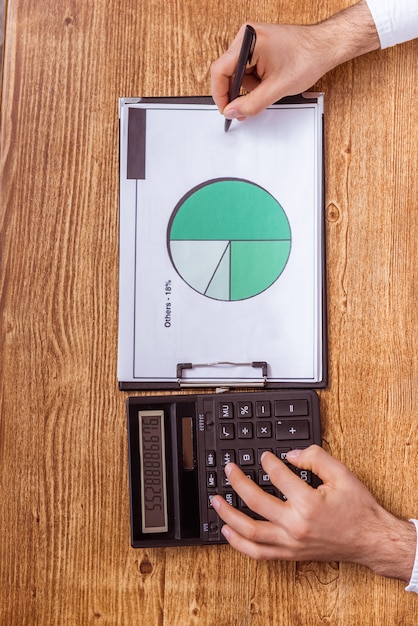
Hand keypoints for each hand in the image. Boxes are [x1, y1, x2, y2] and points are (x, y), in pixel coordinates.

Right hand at [210, 2, 379, 119]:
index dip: (221, 94)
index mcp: (249, 40)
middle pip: (227, 72)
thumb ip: (251, 104)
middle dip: (238, 92)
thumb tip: (232, 112)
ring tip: (269, 87)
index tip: (227, 110)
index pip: (220, 70)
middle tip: (247, 107)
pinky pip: (246, 67)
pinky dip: (255, 80)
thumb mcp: (277, 89)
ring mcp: (251, 39)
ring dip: (249, 87)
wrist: (325, 47)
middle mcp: (247, 35)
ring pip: (237, 72)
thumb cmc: (308, 58)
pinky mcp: (257, 44)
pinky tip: (268, 81)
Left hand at [212, 446, 415, 581]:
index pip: (277, 476)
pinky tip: (228, 532)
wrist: (370, 539)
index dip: (268, 462)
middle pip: (255, 502)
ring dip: (229, 515)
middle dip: (237, 482)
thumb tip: (290, 454)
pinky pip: (259, 553)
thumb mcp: (342, 473)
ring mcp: (291, 543)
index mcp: (308, 503)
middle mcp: (296, 525)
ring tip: (216, 501)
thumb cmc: (357, 509)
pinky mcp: (290, 554)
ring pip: (251, 532)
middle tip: (228, 470)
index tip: (265, 456)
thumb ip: (315, 457)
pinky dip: (240, 544)